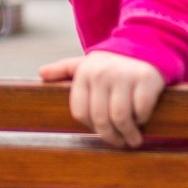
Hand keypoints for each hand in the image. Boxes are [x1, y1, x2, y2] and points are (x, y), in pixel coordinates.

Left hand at [39, 51, 165, 147]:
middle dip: (110, 136)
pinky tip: (142, 118)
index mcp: (84, 73)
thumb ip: (63, 70)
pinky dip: (142, 118)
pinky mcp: (146, 79)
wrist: (144, 45)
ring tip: (132, 139)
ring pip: (121, 117)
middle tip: (119, 143)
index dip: (90, 127)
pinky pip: (141, 110)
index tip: (100, 132)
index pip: (80, 111)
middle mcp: (101, 74)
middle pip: (100, 118)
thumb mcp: (86, 63)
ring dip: (128, 133)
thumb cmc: (111, 63)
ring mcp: (124, 76)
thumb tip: (41, 74)